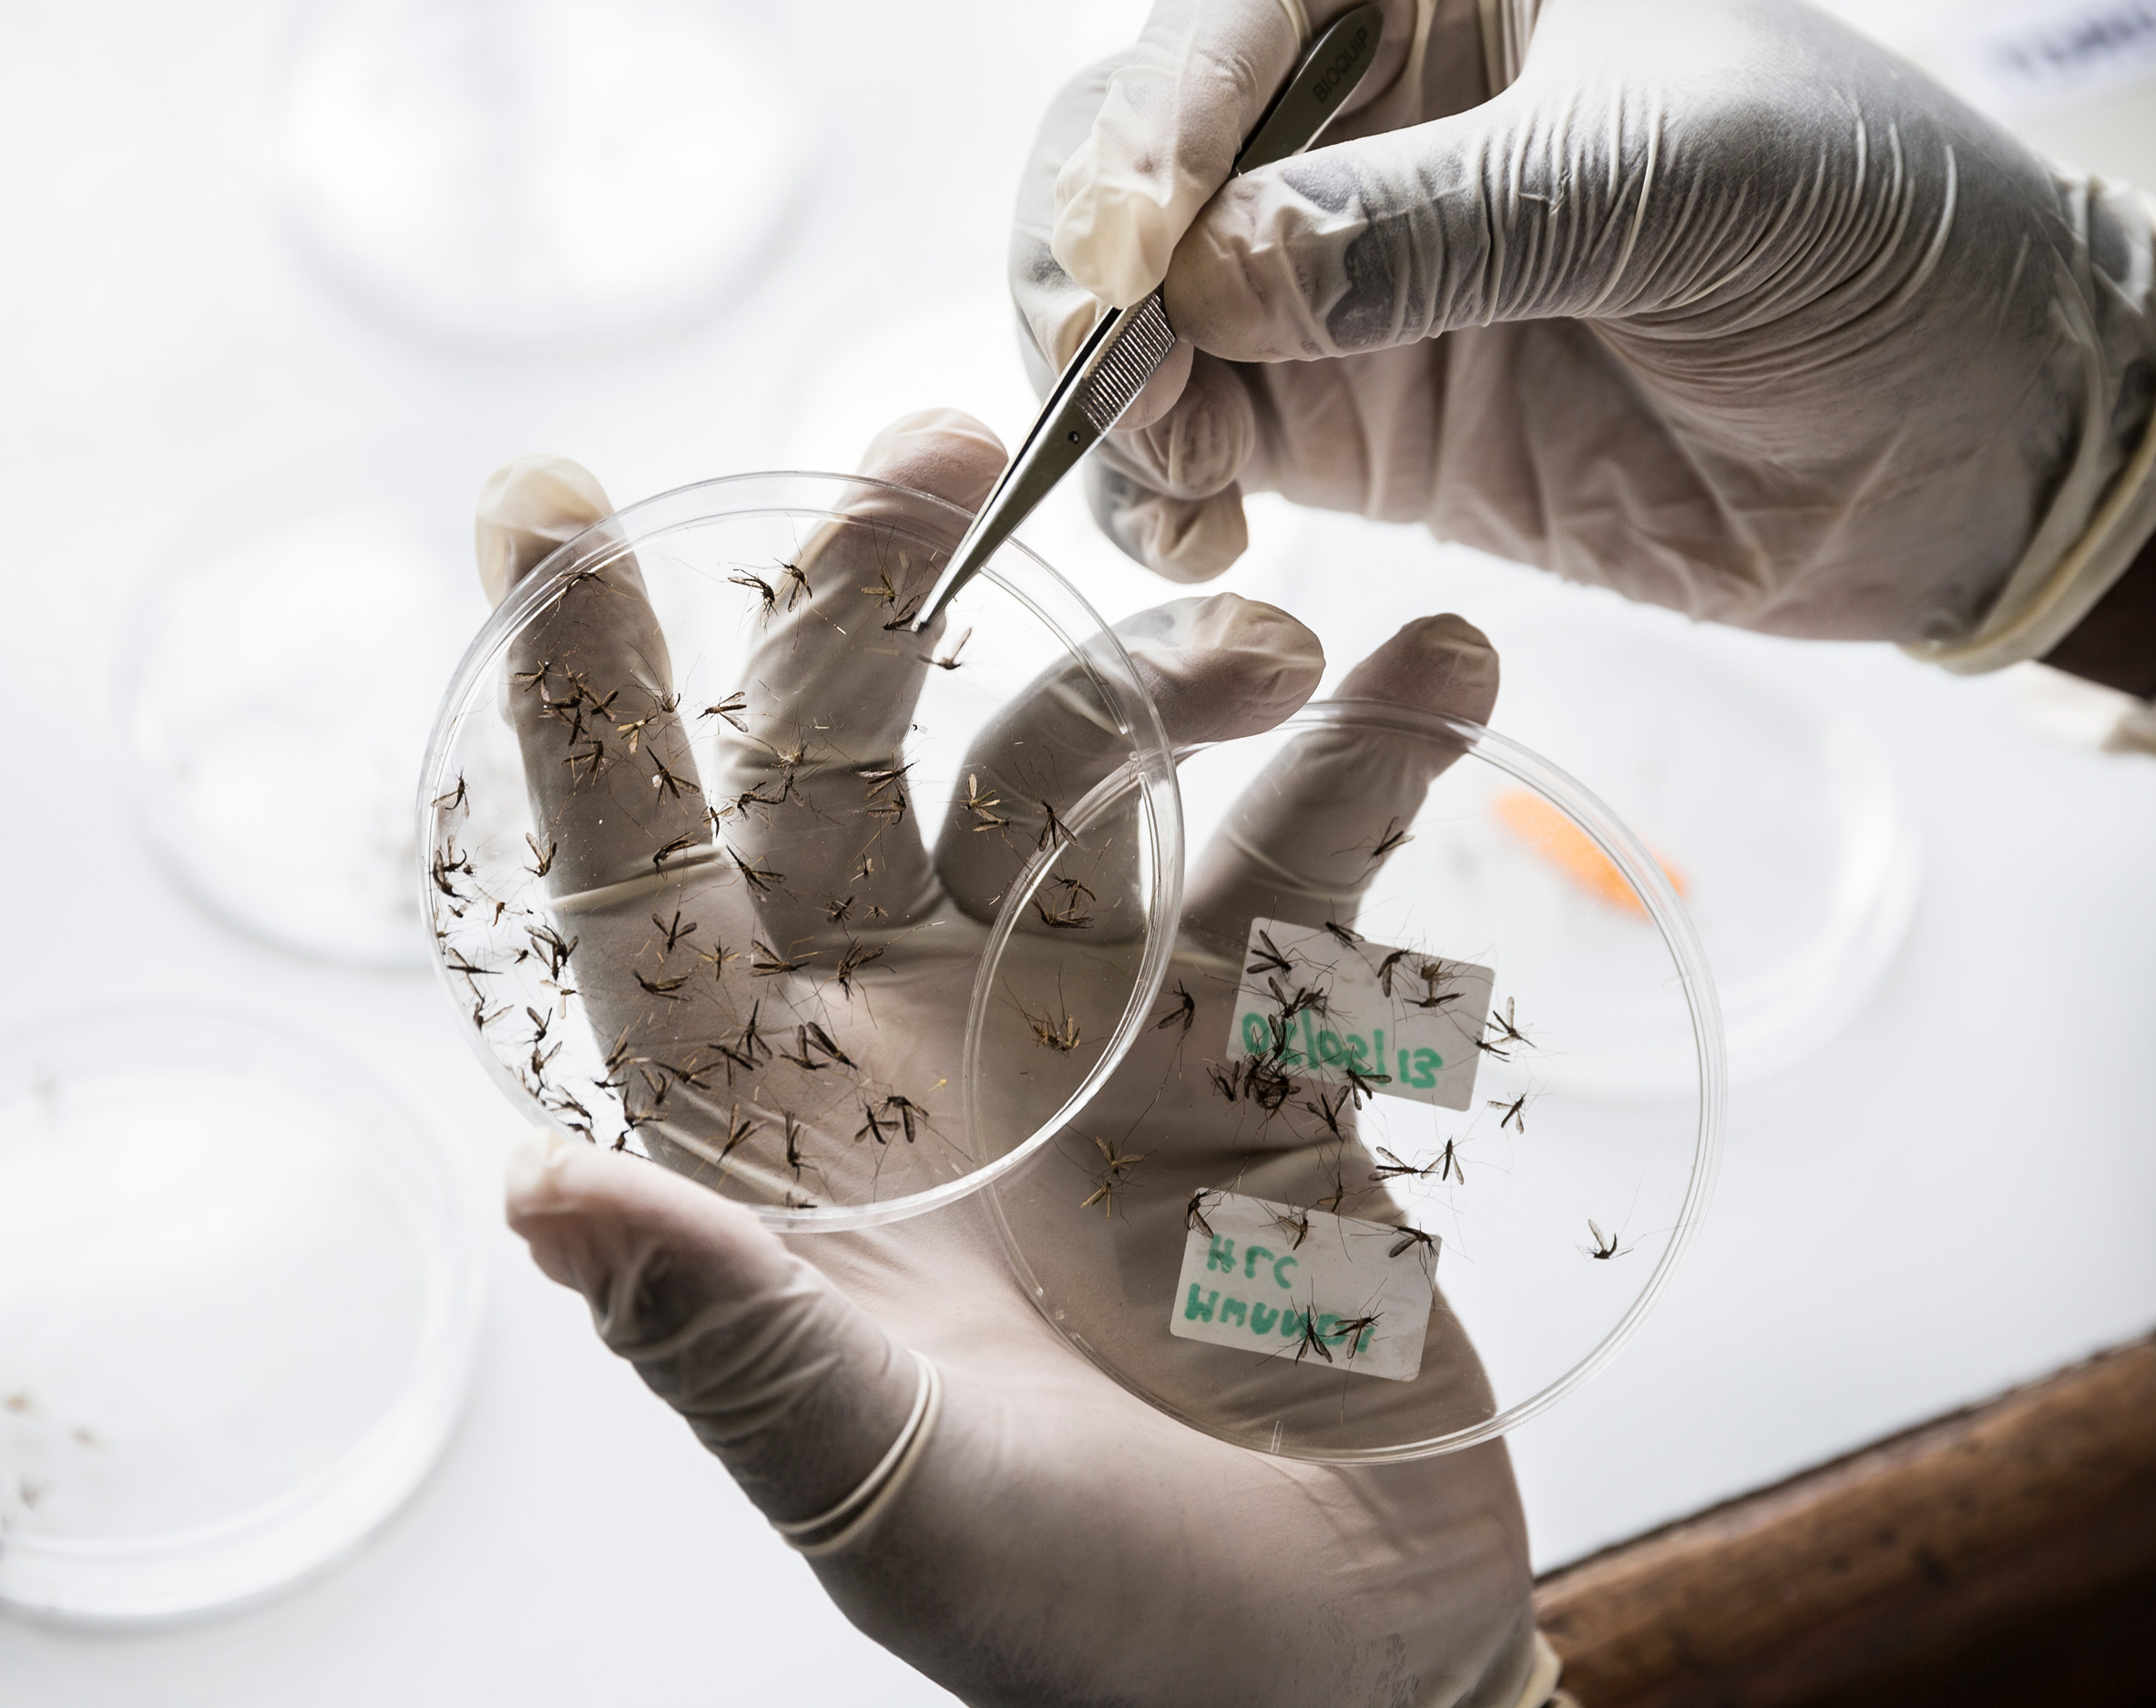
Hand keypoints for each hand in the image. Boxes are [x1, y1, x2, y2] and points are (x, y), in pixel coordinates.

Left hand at [487, 413, 1548, 1706]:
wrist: (1344, 1674)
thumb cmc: (1090, 1633)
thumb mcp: (906, 1502)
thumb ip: (743, 1349)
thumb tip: (531, 1195)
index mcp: (779, 1143)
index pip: (639, 892)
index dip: (582, 702)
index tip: (545, 495)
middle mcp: (912, 1043)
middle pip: (851, 766)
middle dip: (874, 599)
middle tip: (951, 448)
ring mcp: (1092, 1022)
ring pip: (1086, 778)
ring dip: (1165, 676)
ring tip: (1276, 643)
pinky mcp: (1263, 1038)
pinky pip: (1310, 858)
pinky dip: (1376, 755)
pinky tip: (1444, 669)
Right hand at [1014, 0, 2155, 667]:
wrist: (1959, 449)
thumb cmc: (1875, 244)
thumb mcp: (1689, 184)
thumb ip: (1453, 223)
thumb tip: (1213, 282)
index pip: (1236, 17)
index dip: (1155, 122)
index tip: (1137, 253)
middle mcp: (1366, 120)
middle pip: (1134, 156)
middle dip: (1087, 259)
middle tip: (1101, 363)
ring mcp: (1338, 280)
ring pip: (1132, 309)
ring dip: (1101, 390)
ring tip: (1157, 473)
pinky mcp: (1342, 421)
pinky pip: (1189, 442)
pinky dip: (1152, 492)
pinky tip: (1195, 538)